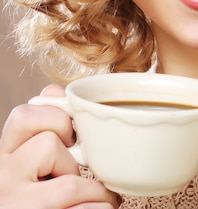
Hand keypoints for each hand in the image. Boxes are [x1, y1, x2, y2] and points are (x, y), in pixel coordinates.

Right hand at [0, 85, 119, 208]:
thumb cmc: (33, 198)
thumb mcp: (28, 162)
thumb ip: (42, 127)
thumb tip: (56, 90)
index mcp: (3, 158)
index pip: (23, 116)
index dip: (54, 119)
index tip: (66, 135)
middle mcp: (2, 182)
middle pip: (50, 145)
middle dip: (74, 160)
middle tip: (77, 175)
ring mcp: (17, 207)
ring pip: (70, 183)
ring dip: (96, 194)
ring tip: (98, 201)